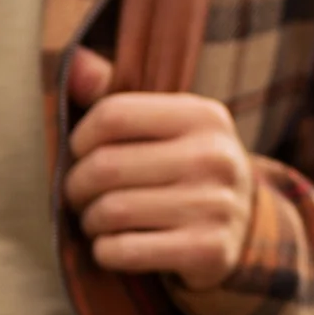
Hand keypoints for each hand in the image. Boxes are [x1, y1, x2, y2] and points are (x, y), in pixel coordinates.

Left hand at [62, 47, 257, 287]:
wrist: (241, 227)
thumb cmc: (182, 165)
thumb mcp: (161, 124)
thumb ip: (112, 92)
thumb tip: (72, 62)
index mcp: (203, 115)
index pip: (112, 115)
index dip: (80, 138)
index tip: (80, 153)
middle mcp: (215, 157)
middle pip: (106, 166)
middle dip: (76, 186)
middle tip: (79, 195)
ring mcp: (216, 206)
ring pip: (111, 211)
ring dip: (90, 221)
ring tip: (96, 219)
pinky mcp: (209, 251)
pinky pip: (124, 251)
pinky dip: (105, 252)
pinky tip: (114, 246)